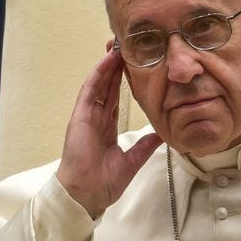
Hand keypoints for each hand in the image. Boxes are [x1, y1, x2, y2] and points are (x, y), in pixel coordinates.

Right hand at [55, 49, 161, 217]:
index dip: (123, 80)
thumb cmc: (103, 181)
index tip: (134, 65)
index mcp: (105, 126)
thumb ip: (144, 146)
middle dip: (116, 66)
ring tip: (118, 46)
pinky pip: (90, 90)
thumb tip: (160, 135)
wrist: (87, 194)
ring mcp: (87, 115)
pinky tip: (107, 60)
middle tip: (126, 47)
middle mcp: (96, 117)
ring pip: (99, 83)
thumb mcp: (131, 160)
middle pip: (107, 86)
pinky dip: (99, 74)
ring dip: (108, 64)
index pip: (116, 97)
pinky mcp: (80, 116)